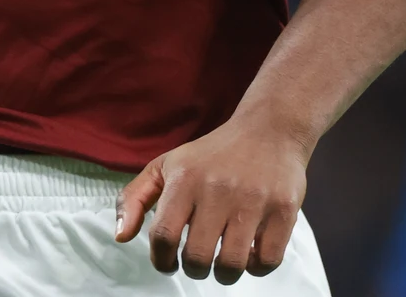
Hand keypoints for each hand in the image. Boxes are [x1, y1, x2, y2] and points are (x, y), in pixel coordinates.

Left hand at [114, 116, 310, 284]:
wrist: (269, 130)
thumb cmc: (212, 154)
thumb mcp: (166, 166)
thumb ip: (134, 198)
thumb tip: (121, 236)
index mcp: (185, 179)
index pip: (163, 236)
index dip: (161, 260)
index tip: (168, 262)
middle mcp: (218, 189)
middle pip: (197, 257)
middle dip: (194, 269)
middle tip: (197, 261)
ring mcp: (253, 201)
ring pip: (232, 265)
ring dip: (224, 274)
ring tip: (222, 261)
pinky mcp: (283, 210)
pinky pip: (267, 261)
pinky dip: (256, 267)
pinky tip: (249, 252)